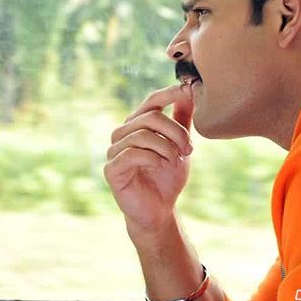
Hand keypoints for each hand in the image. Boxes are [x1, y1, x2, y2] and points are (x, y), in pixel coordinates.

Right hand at [104, 84, 194, 236]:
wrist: (159, 210)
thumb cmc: (168, 177)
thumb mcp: (179, 145)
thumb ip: (182, 119)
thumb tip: (189, 91)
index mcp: (137, 125)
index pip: (152, 101)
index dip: (169, 93)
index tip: (188, 89)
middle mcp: (123, 134)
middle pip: (151, 118)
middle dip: (175, 132)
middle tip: (189, 149)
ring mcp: (114, 150)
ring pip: (143, 135)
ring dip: (166, 148)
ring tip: (176, 160)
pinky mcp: (111, 169)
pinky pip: (132, 154)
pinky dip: (153, 158)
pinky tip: (161, 166)